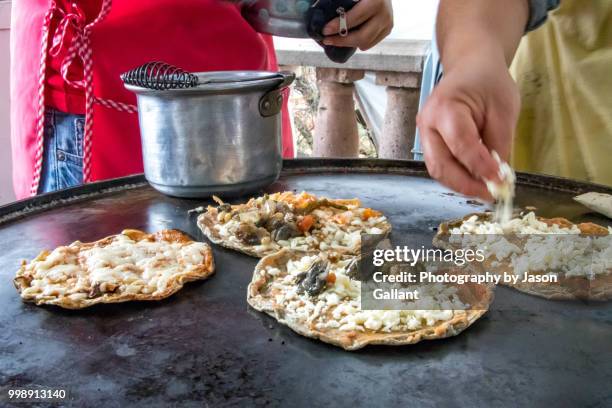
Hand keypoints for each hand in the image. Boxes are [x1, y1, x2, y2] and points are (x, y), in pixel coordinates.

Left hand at [322, 0, 392, 50]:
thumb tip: (321, 10)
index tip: (325, 31)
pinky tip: (348, 37)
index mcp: (375, 2)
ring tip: (335, 39)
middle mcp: (384, 14)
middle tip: (327, 40)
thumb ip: (342, 2)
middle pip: (361, 37)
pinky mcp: (387, 29)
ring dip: (348, 43)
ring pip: (365, 43)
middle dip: (341, 41)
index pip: (355, 18)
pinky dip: (357, 42)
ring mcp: (387, 23)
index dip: (338, 26)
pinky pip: (370, 43)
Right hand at [416, 52, 520, 200]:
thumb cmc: (488, 82)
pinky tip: (477, 179)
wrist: (470, 66)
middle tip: (490, 195)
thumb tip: (498, 176)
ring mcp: (425, 134)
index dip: (480, 167)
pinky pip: (441, 164)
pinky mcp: (429, 142)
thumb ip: (499, 143)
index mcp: (445, 108)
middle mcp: (427, 124)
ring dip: (461, 184)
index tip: (500, 182)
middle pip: (440, 165)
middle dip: (465, 185)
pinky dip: (458, 176)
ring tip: (486, 190)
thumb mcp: (504, 108)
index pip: (461, 146)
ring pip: (438, 170)